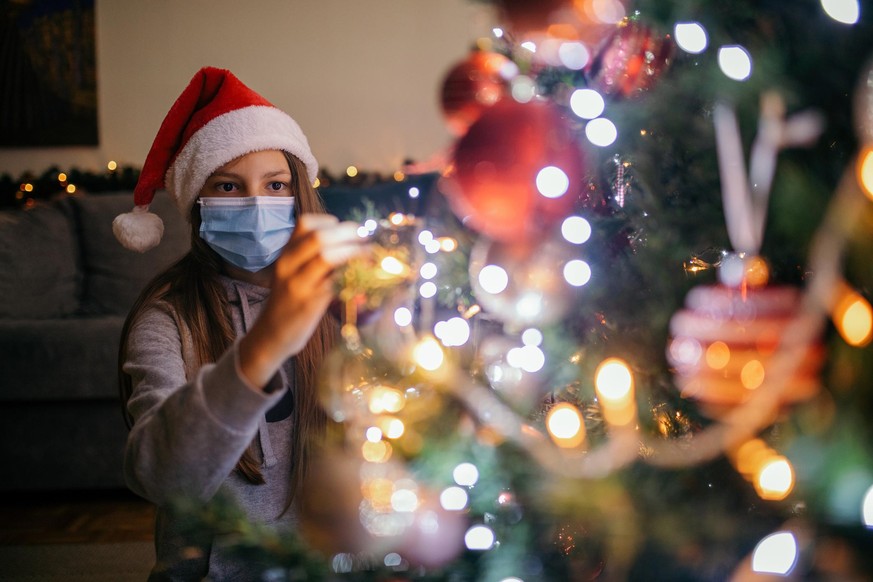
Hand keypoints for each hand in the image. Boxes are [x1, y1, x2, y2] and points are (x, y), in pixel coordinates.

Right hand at [238, 214, 364, 389]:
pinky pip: (335, 282)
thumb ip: (313, 257)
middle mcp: (288, 265)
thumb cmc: (289, 302)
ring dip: (354, 252)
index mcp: (285, 254)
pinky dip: (352, 275)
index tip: (349, 230)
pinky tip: (363, 276)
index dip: (331, 221)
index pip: (305, 223)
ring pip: (326, 257)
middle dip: (348, 233)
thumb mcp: (294, 273)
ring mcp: (298, 284)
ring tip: (368, 255)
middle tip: (366, 238)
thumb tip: (350, 242)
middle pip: (319, 236)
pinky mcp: (310, 303)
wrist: (271, 335)